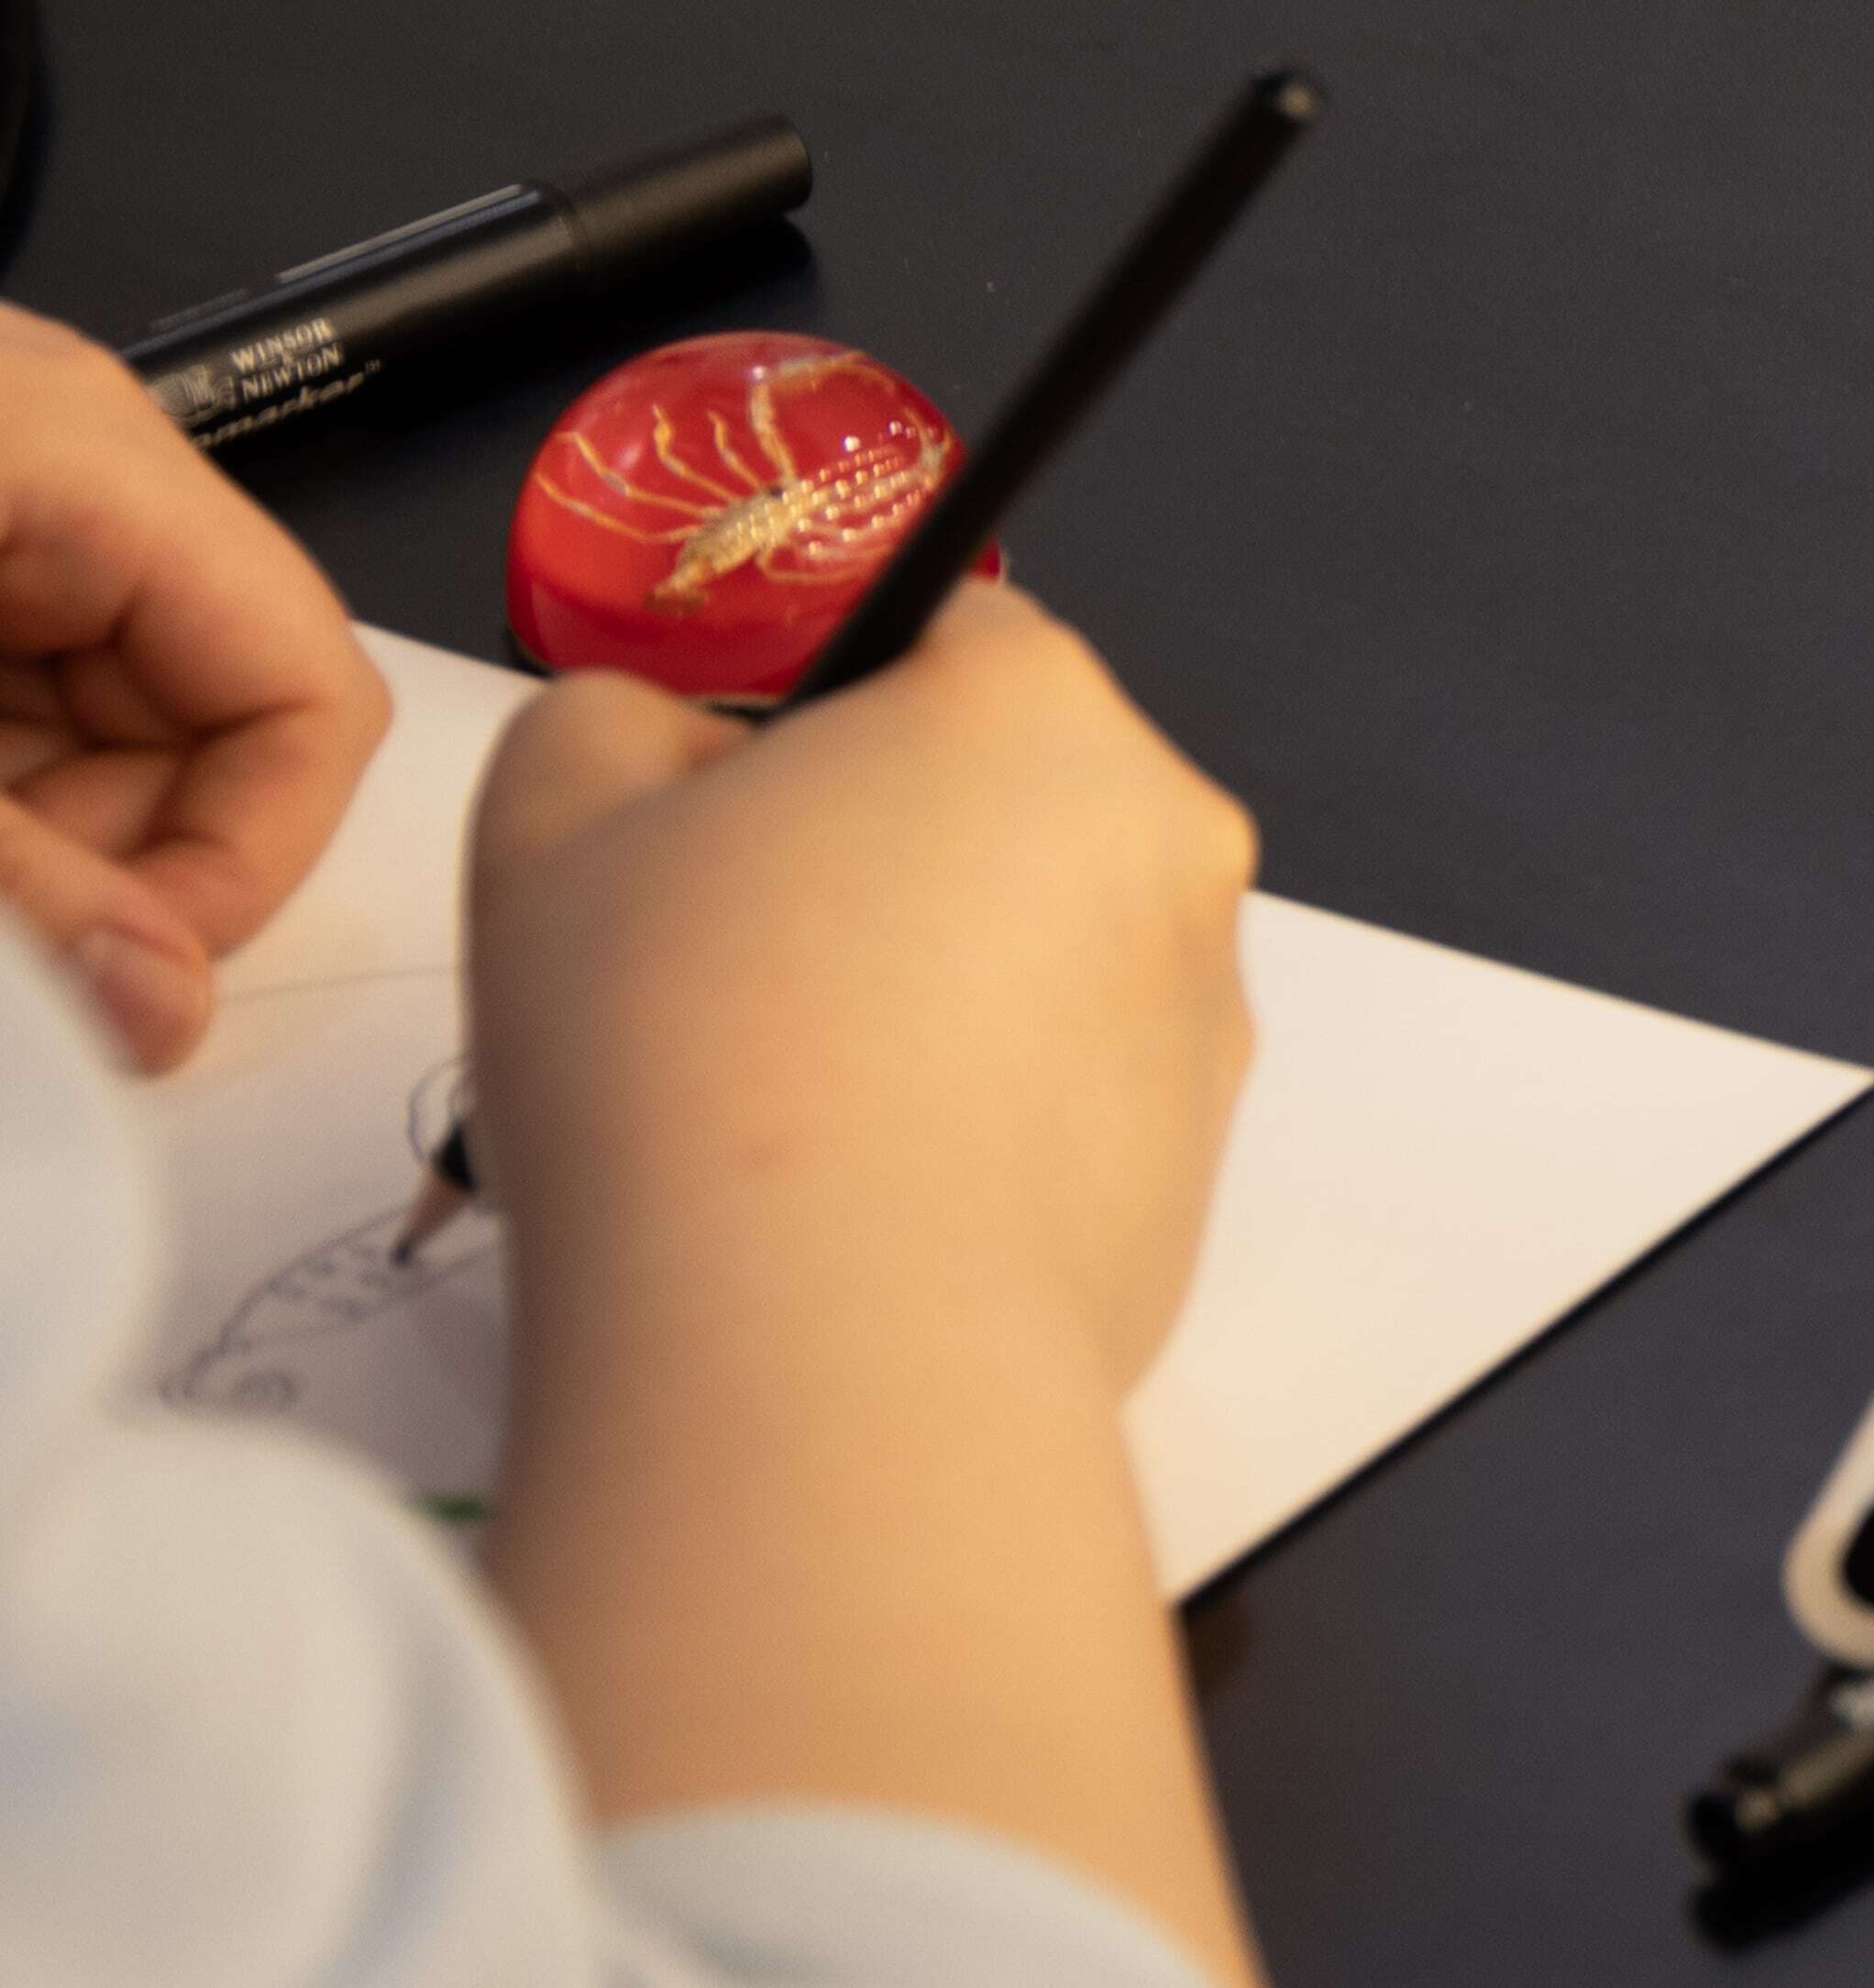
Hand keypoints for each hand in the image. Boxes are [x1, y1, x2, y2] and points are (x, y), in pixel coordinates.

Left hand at [0, 303, 390, 1069]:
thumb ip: (19, 878)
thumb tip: (161, 1022)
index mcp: (93, 466)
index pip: (306, 698)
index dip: (243, 863)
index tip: (128, 976)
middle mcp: (76, 481)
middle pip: (212, 732)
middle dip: (113, 867)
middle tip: (8, 947)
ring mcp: (7, 519)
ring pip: (106, 745)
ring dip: (33, 844)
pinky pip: (21, 717)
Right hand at [467, 581, 1274, 1987]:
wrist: (818, 1349)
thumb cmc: (674, 1038)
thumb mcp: (551, 806)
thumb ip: (615, 720)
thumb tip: (696, 753)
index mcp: (1043, 710)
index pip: (943, 638)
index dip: (816, 715)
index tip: (717, 830)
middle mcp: (1174, 842)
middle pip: (1008, 804)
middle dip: (886, 861)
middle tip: (727, 981)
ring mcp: (1208, 1021)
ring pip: (1041, 961)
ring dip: (934, 1000)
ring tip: (781, 1113)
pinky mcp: (1199, 1179)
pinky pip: (1069, 1108)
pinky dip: (981, 1131)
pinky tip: (860, 1208)